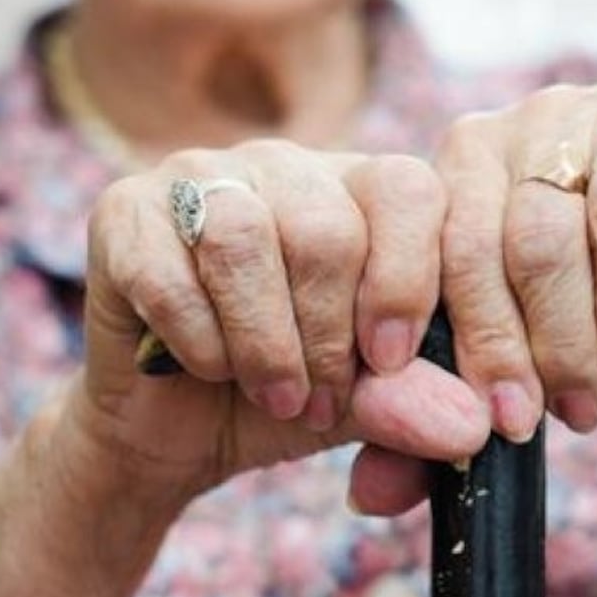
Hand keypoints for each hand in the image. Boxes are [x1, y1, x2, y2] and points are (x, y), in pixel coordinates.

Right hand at [79, 140, 488, 504]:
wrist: (178, 428)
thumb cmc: (288, 396)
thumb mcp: (364, 403)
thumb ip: (414, 402)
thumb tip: (472, 430)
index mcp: (357, 189)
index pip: (408, 189)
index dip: (407, 281)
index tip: (391, 361)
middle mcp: (284, 166)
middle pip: (326, 228)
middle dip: (328, 337)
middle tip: (318, 400)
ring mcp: (200, 176)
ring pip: (246, 237)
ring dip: (265, 342)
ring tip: (274, 394)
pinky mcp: (125, 210)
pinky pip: (169, 271)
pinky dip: (199, 340)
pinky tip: (208, 367)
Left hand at [433, 80, 596, 439]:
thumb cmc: (561, 308)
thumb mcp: (493, 342)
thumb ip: (429, 403)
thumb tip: (368, 494)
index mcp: (467, 155)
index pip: (457, 242)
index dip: (476, 338)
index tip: (492, 417)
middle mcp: (538, 120)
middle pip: (533, 236)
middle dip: (545, 346)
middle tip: (555, 415)